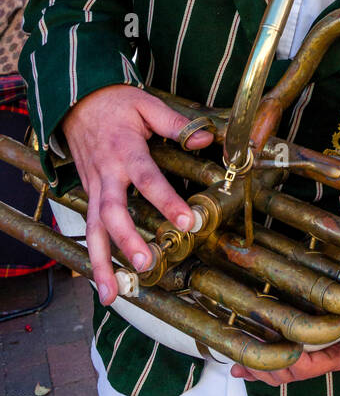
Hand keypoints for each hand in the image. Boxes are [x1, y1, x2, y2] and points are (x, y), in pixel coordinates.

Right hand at [62, 85, 211, 305]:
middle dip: (127, 241)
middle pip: (112, 212)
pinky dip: (93, 256)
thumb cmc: (116, 103)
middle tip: (145, 264)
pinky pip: (89, 228)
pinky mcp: (87, 193)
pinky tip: (101, 282)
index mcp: (126, 151)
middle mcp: (106, 174)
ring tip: (111, 295)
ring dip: (100, 264)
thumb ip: (176, 124)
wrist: (77, 100)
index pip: (148, 179)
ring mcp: (93, 186)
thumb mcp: (147, 104)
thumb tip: (206, 139)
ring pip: (93, 230)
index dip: (167, 201)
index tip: (187, 221)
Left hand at [230, 312, 339, 385]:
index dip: (294, 363)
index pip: (310, 367)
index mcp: (333, 354)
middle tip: (252, 358)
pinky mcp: (290, 342)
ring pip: (277, 371)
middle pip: (289, 373)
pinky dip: (254, 369)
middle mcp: (315, 356)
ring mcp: (301, 351)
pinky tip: (240, 370)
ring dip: (259, 369)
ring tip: (243, 362)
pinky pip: (271, 363)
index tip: (283, 349)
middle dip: (270, 369)